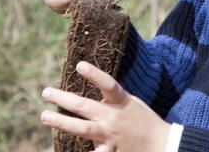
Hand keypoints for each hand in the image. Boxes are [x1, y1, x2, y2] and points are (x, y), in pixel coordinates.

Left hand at [41, 61, 170, 151]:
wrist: (163, 144)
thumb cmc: (144, 121)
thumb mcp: (131, 104)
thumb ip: (111, 101)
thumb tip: (90, 101)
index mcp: (121, 102)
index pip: (108, 84)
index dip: (94, 75)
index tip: (79, 65)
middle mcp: (114, 117)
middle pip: (85, 106)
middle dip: (63, 99)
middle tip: (46, 92)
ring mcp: (111, 136)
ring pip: (82, 129)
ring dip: (61, 122)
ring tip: (45, 116)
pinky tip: (62, 150)